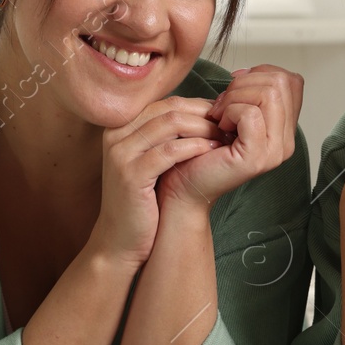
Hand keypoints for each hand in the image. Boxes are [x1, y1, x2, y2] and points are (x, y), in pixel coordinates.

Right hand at [92, 97, 226, 266]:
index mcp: (121, 127)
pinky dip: (194, 148)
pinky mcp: (130, 175)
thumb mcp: (150, 161)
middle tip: (229, 125)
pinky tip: (211, 152)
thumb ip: (167, 137)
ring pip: (170, 125)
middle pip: (169, 109)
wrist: (120, 240)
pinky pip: (168, 152)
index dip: (199, 106)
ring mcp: (121, 154)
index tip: (224, 116)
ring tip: (224, 137)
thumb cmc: (143, 200)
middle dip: (204, 115)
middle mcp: (116, 135)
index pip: (167, 103)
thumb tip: (206, 114)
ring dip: (203, 129)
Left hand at [157, 64, 302, 214]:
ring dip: (235, 97)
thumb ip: (249, 94)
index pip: (291, 81)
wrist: (185, 186)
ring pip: (268, 94)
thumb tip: (246, 72)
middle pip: (280, 82)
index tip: (234, 89)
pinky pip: (250, 113)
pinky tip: (218, 127)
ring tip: (219, 116)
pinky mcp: (257, 156)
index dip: (261, 73)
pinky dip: (229, 111)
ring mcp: (275, 151)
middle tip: (222, 105)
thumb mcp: (232, 113)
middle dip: (244, 83)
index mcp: (284, 130)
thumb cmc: (201, 150)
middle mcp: (286, 141)